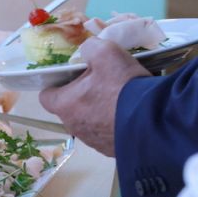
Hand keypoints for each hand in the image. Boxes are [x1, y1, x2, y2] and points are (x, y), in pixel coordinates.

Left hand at [38, 39, 150, 156]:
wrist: (151, 120)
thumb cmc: (122, 86)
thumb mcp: (106, 53)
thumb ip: (90, 47)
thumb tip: (87, 50)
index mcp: (65, 104)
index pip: (46, 96)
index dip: (56, 84)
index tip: (70, 75)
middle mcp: (72, 125)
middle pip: (69, 107)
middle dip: (80, 94)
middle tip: (99, 81)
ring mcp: (90, 140)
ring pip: (86, 120)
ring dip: (96, 108)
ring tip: (116, 96)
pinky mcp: (107, 148)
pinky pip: (103, 132)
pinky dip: (110, 122)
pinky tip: (126, 112)